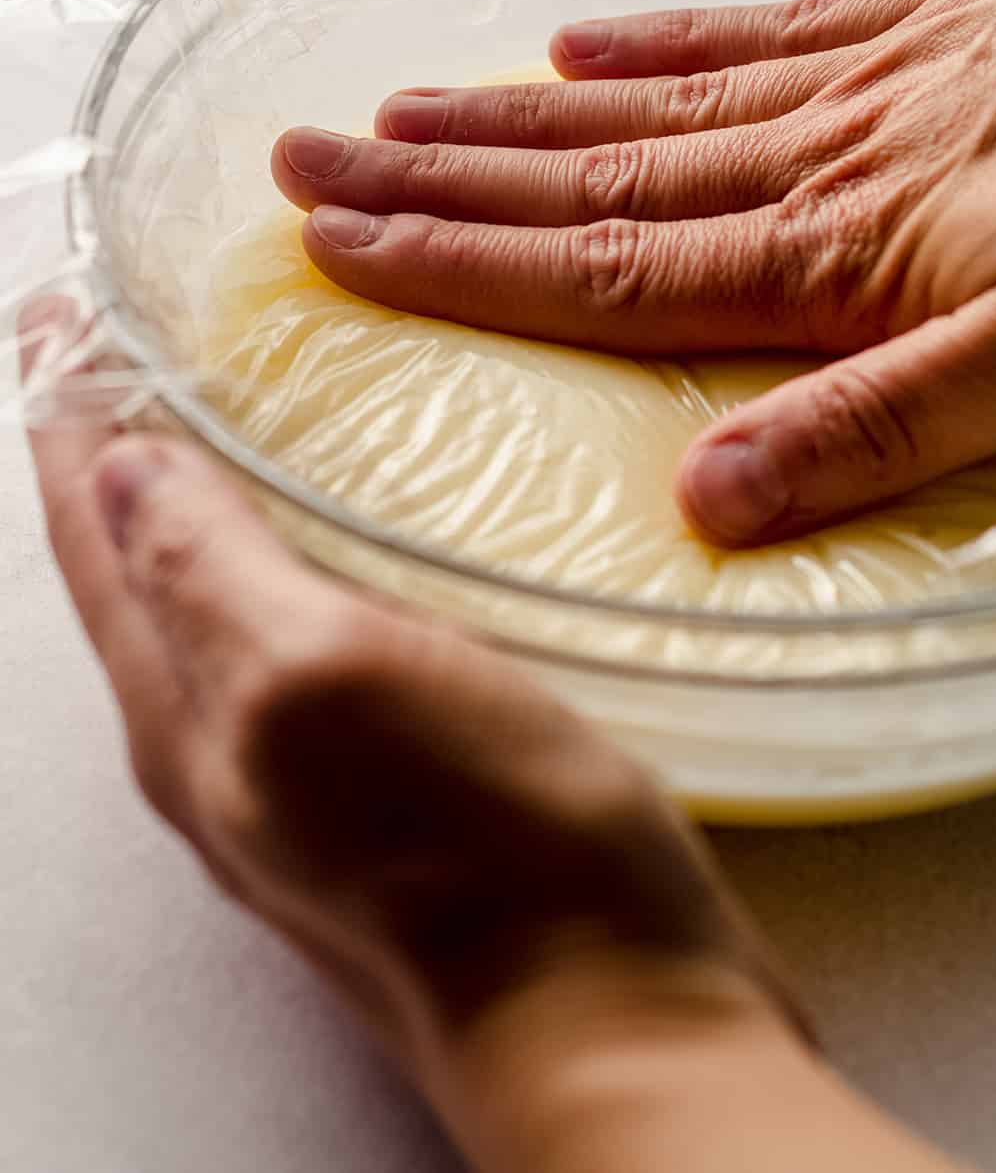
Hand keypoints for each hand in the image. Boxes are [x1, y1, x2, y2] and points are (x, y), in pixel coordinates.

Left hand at [29, 302, 957, 1172]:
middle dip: (118, 447)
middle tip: (128, 346)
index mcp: (186, 705)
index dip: (71, 411)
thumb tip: (125, 474)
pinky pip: (304, 636)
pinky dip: (291, 558)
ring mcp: (300, 765)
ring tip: (219, 415)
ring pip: (213, 601)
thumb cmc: (483, 854)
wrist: (607, 1011)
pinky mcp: (387, 775)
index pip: (91, 527)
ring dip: (198, 498)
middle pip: (133, 564)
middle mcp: (219, 739)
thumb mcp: (326, 682)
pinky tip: (346, 537)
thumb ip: (211, 577)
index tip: (63, 310)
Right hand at [273, 0, 995, 547]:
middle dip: (438, 183)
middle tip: (306, 161)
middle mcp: (815, 163)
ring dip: (513, 116)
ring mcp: (864, 83)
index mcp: (833, 262)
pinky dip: (660, 40)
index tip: (337, 246)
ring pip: (648, 108)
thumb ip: (883, 427)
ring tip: (399, 109)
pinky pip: (759, 32)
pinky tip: (587, 36)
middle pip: (589, 181)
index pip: (603, 274)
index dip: (459, 266)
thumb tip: (704, 503)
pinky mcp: (927, 22)